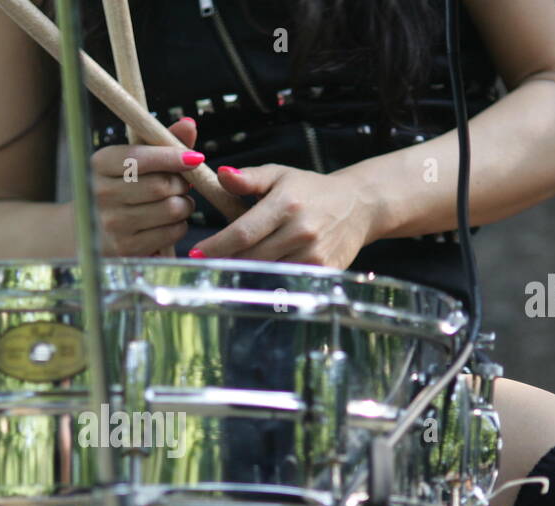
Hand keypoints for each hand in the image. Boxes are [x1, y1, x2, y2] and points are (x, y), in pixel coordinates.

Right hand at [89, 117, 201, 255]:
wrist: (88, 231)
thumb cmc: (118, 188)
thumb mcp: (131, 161)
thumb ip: (160, 142)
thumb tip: (188, 124)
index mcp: (101, 164)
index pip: (141, 157)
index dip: (172, 157)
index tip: (194, 158)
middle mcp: (102, 193)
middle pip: (162, 185)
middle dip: (182, 183)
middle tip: (182, 184)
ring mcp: (113, 223)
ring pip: (171, 208)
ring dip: (184, 204)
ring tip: (176, 202)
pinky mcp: (126, 248)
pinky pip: (171, 232)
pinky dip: (179, 225)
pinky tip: (169, 222)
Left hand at [188, 164, 379, 268]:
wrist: (357, 206)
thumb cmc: (309, 190)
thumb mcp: (279, 175)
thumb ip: (248, 178)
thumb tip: (221, 174)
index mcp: (286, 204)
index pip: (242, 232)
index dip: (216, 246)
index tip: (197, 253)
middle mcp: (301, 230)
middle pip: (250, 257)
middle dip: (227, 261)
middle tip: (211, 261)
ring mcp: (313, 254)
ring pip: (266, 272)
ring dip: (246, 272)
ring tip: (235, 266)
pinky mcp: (323, 271)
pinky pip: (286, 282)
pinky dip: (270, 280)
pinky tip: (260, 275)